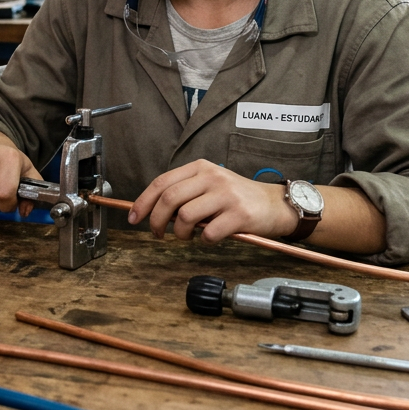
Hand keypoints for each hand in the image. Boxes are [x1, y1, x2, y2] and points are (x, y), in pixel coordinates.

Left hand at [128, 160, 297, 242]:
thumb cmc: (237, 198)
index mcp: (200, 168)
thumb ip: (184, 193)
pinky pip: (209, 233)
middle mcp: (212, 177)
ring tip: (188, 237)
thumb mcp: (210, 185)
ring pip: (185, 217)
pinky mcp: (239, 214)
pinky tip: (211, 237)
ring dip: (181, 233)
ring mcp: (226, 195)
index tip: (133, 217)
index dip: (143, 202)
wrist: (275, 204)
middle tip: (158, 234)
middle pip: (169, 199)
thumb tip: (151, 210)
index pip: (162, 183)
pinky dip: (205, 241)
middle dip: (156, 221)